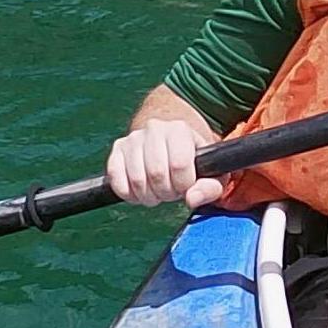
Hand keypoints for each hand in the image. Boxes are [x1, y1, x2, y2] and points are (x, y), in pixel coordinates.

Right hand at [104, 117, 223, 208]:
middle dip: (166, 192)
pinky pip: (116, 179)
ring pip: (136, 179)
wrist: (169, 142)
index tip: (186, 186)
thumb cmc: (193, 160)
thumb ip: (210, 187)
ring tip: (157, 190)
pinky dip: (129, 194)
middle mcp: (154, 128)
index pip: (179, 164)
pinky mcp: (117, 150)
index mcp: (180, 130)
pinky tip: (140, 191)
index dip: (183, 184)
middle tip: (172, 191)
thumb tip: (192, 199)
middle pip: (156, 173)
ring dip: (148, 196)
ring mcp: (133, 138)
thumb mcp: (211, 172)